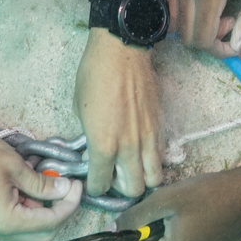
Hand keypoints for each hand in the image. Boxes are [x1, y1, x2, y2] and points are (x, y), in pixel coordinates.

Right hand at [0, 131, 80, 240]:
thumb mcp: (16, 167)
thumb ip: (43, 183)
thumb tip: (64, 189)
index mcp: (8, 222)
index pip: (51, 221)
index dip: (70, 203)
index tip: (77, 185)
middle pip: (43, 233)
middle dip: (60, 211)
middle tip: (67, 188)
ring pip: (30, 230)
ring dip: (43, 210)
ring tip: (45, 183)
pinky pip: (16, 223)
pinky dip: (28, 209)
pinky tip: (29, 187)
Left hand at [76, 28, 162, 198]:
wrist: (121, 51)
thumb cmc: (94, 75)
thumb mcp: (79, 109)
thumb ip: (89, 136)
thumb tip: (93, 149)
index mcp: (103, 145)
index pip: (100, 185)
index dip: (95, 187)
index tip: (94, 181)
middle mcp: (128, 147)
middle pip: (133, 189)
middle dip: (121, 188)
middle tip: (115, 177)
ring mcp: (148, 138)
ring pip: (154, 178)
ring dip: (143, 178)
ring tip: (133, 169)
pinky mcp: (161, 127)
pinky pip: (161, 156)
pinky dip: (153, 161)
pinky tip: (143, 152)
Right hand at [168, 0, 240, 56]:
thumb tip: (237, 45)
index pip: (202, 39)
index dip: (219, 50)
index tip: (234, 42)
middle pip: (185, 38)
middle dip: (208, 41)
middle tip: (229, 22)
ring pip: (174, 26)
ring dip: (196, 29)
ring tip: (218, 11)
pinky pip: (171, 8)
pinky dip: (187, 16)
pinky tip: (206, 1)